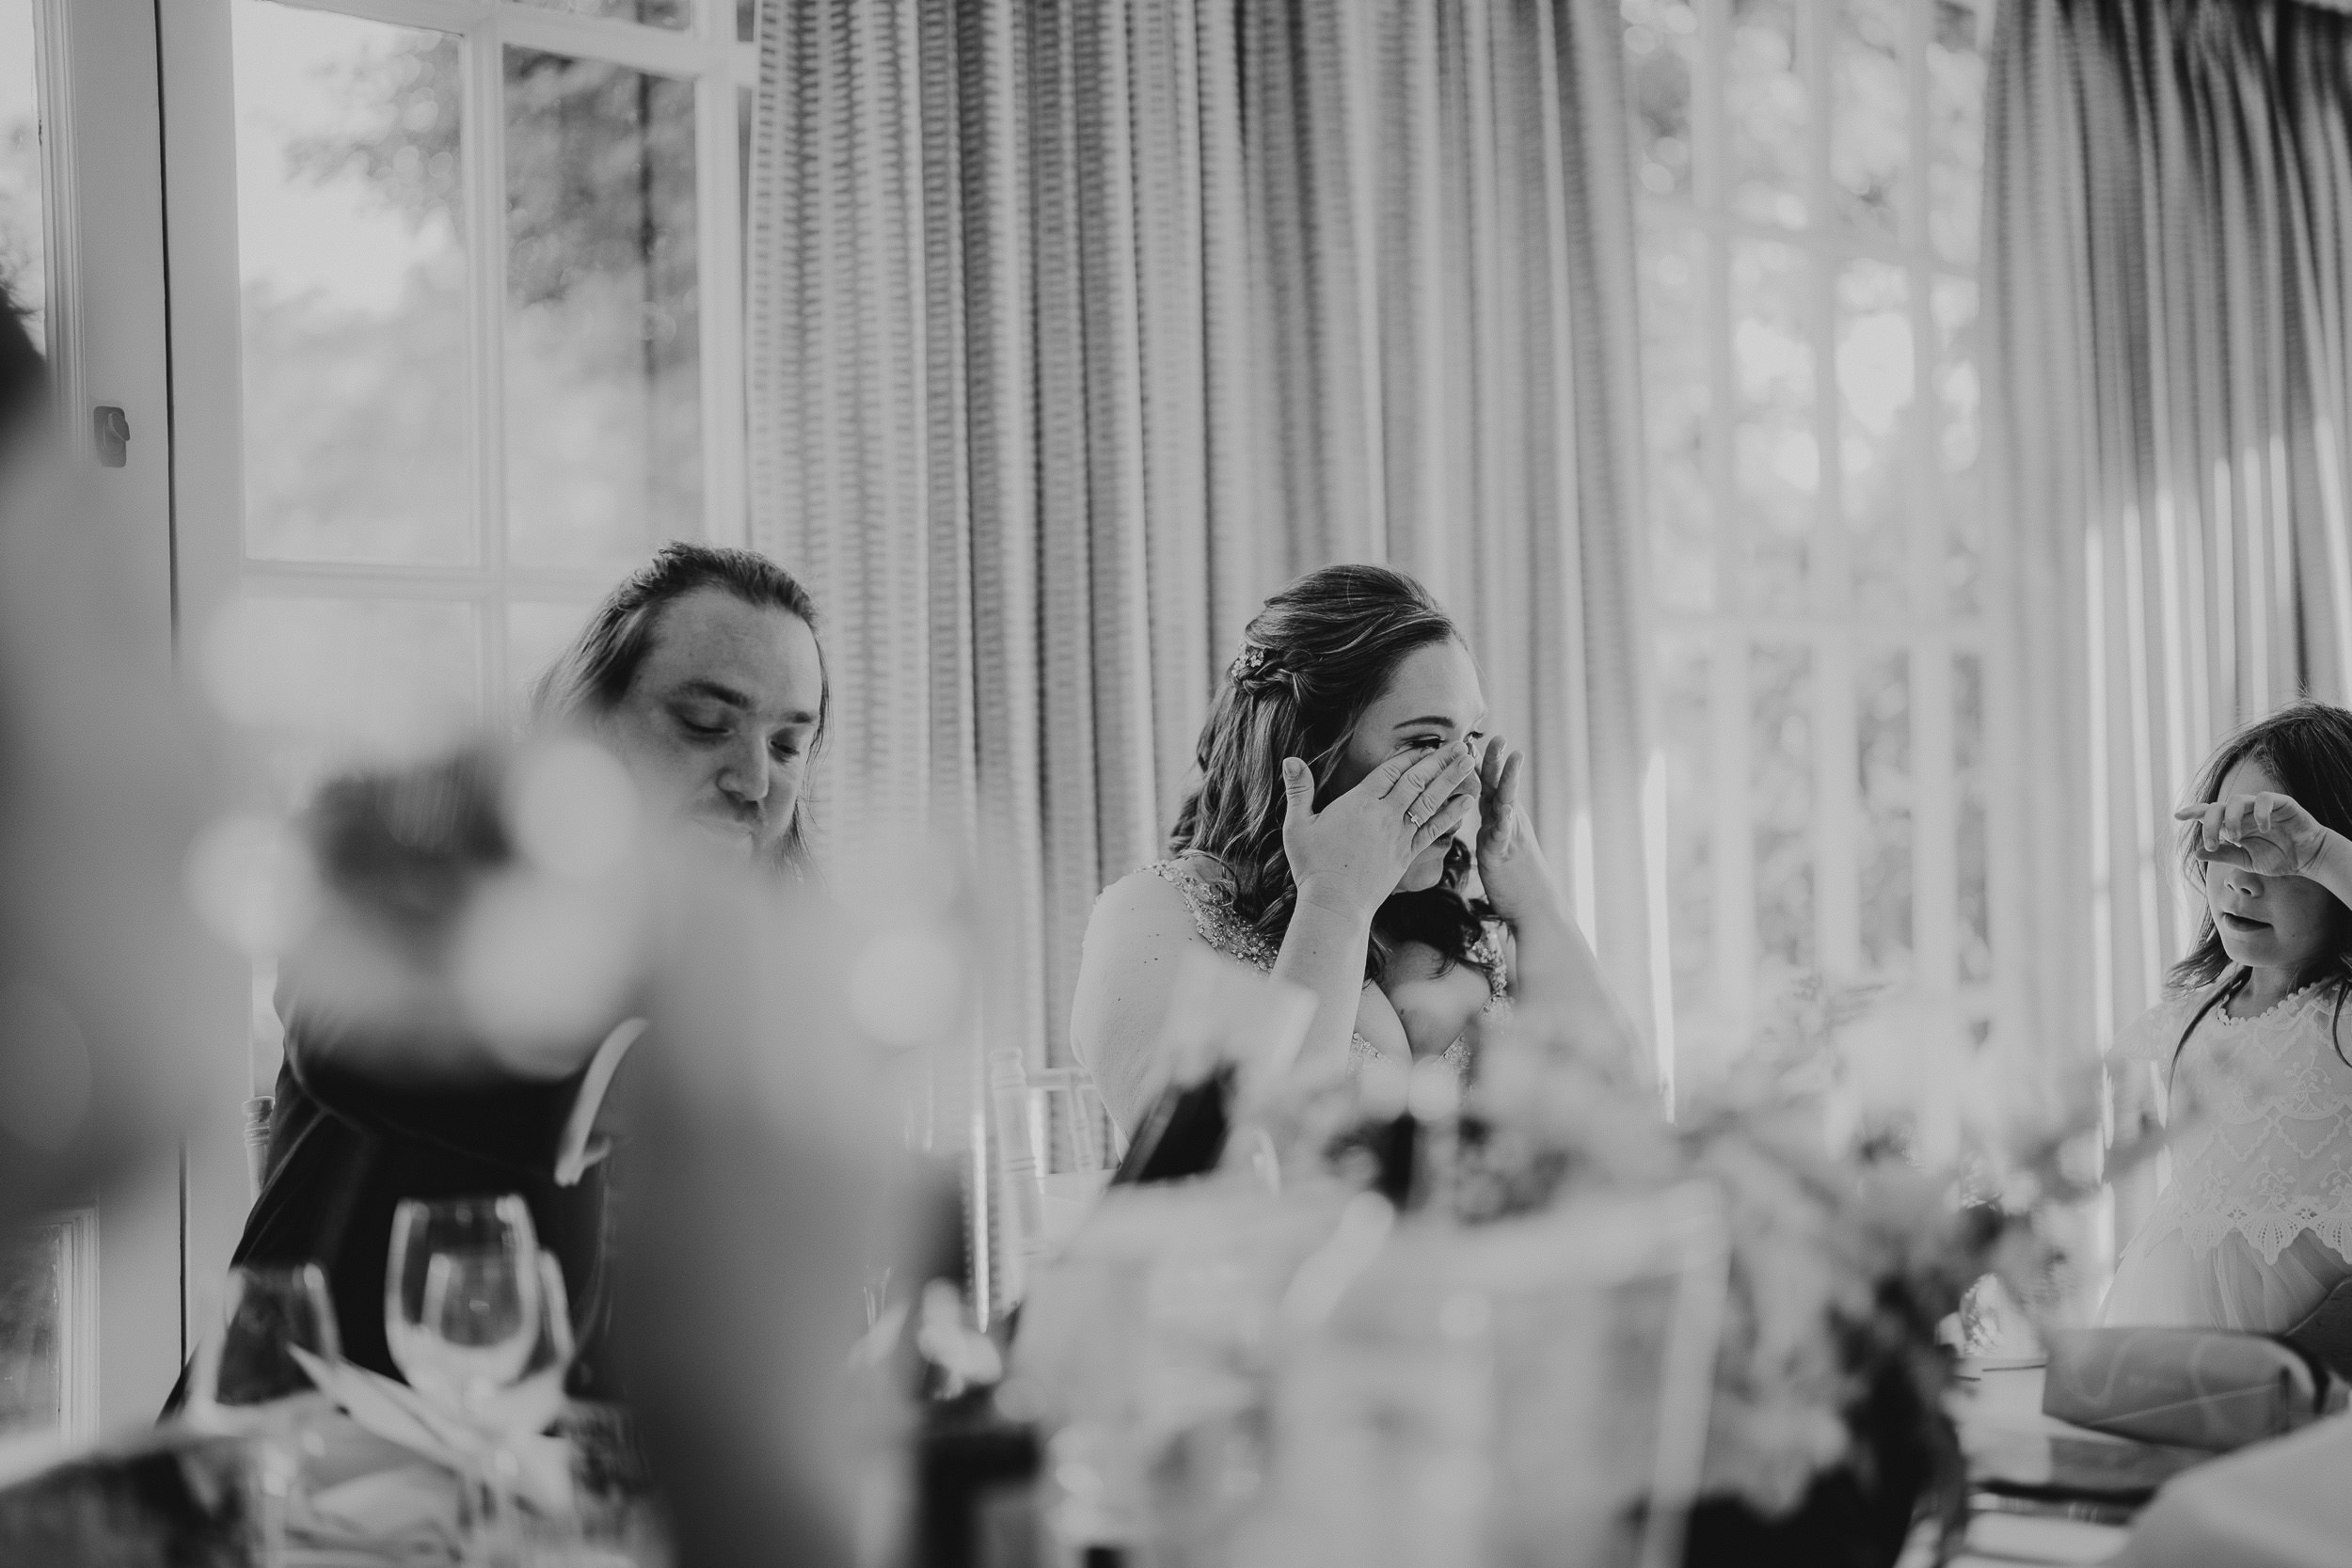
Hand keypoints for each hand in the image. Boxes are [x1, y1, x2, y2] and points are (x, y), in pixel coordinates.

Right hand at [1281, 739, 1477, 918]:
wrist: (1335, 903)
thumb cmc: (1313, 865)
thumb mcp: (1298, 825)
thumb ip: (1299, 790)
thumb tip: (1290, 760)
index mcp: (1359, 802)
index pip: (1391, 770)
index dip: (1411, 755)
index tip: (1428, 744)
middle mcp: (1384, 815)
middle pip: (1417, 780)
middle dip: (1440, 760)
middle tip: (1462, 744)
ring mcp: (1399, 835)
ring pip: (1430, 800)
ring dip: (1451, 780)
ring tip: (1470, 763)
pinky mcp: (1407, 854)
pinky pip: (1434, 829)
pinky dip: (1452, 814)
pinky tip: (1467, 802)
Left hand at [1473, 735, 1566, 926]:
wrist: (1535, 907)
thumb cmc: (1513, 878)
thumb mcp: (1498, 844)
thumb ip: (1493, 823)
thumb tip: (1488, 809)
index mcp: (1501, 817)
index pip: (1490, 783)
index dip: (1482, 760)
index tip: (1474, 737)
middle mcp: (1507, 822)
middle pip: (1501, 784)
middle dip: (1498, 759)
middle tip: (1498, 735)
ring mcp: (1508, 836)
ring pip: (1508, 802)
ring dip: (1510, 778)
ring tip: (1514, 757)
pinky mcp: (1503, 856)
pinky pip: (1504, 836)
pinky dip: (1505, 821)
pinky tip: (1506, 807)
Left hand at [2174, 791, 2340, 877]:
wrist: (2308, 858)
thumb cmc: (2277, 858)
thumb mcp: (2246, 861)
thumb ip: (2223, 855)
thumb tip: (2195, 853)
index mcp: (2233, 825)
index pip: (2209, 814)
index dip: (2193, 812)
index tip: (2177, 816)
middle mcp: (2244, 813)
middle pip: (2218, 807)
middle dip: (2209, 824)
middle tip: (2212, 843)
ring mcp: (2262, 806)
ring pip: (2238, 800)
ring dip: (2232, 819)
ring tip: (2235, 837)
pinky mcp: (2281, 803)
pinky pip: (2265, 800)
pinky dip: (2260, 813)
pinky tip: (2262, 828)